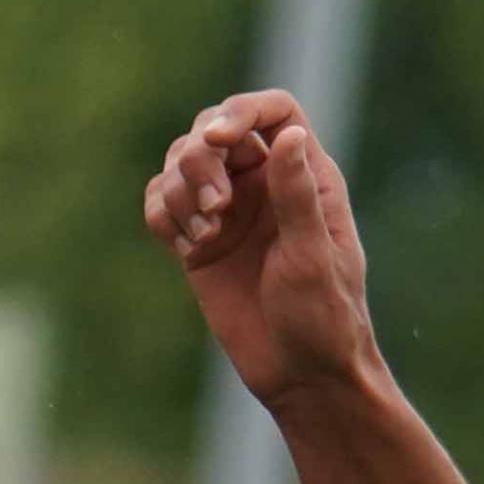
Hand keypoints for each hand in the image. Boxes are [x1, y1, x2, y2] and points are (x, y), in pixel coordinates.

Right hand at [143, 90, 382, 404]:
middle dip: (200, 160)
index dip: (241, 112)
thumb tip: (287, 136)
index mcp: (306, 175)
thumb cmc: (322, 315)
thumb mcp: (312, 254)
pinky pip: (161, 206)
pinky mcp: (197, 242)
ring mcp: (228, 212)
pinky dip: (163, 218)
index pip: (274, 111)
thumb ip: (297, 194)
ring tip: (203, 236)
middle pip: (214, 131)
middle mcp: (265, 184)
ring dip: (179, 192)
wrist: (299, 372)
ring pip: (180, 166)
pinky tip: (187, 249)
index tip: (216, 139)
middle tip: (213, 208)